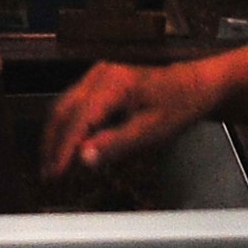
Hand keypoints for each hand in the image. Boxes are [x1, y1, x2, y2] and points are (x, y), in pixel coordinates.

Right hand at [40, 57, 212, 183]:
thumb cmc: (180, 106)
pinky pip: (76, 102)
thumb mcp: (152, 131)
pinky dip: (69, 125)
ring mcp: (100, 74)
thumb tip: (84, 158)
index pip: (78, 119)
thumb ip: (116, 144)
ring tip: (54, 163)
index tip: (56, 172)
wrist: (198, 84)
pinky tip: (70, 143)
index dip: (64, 148)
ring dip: (58, 134)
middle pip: (63, 109)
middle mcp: (100, 74)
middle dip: (53, 143)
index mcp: (112, 84)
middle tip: (48, 172)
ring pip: (66, 105)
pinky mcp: (102, 80)